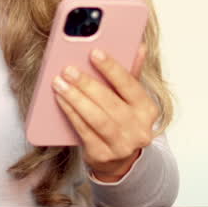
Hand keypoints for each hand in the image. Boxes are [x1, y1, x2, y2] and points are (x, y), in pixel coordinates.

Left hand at [53, 44, 156, 182]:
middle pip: (110, 103)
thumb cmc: (123, 122)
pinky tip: (61, 100)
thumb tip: (138, 46)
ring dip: (76, 99)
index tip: (95, 53)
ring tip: (59, 83)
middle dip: (87, 84)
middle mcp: (139, 129)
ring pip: (97, 118)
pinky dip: (71, 114)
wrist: (119, 160)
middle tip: (68, 69)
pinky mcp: (103, 155)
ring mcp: (121, 145)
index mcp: (147, 109)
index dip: (112, 69)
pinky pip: (84, 131)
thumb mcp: (131, 99)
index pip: (131, 85)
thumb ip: (132, 74)